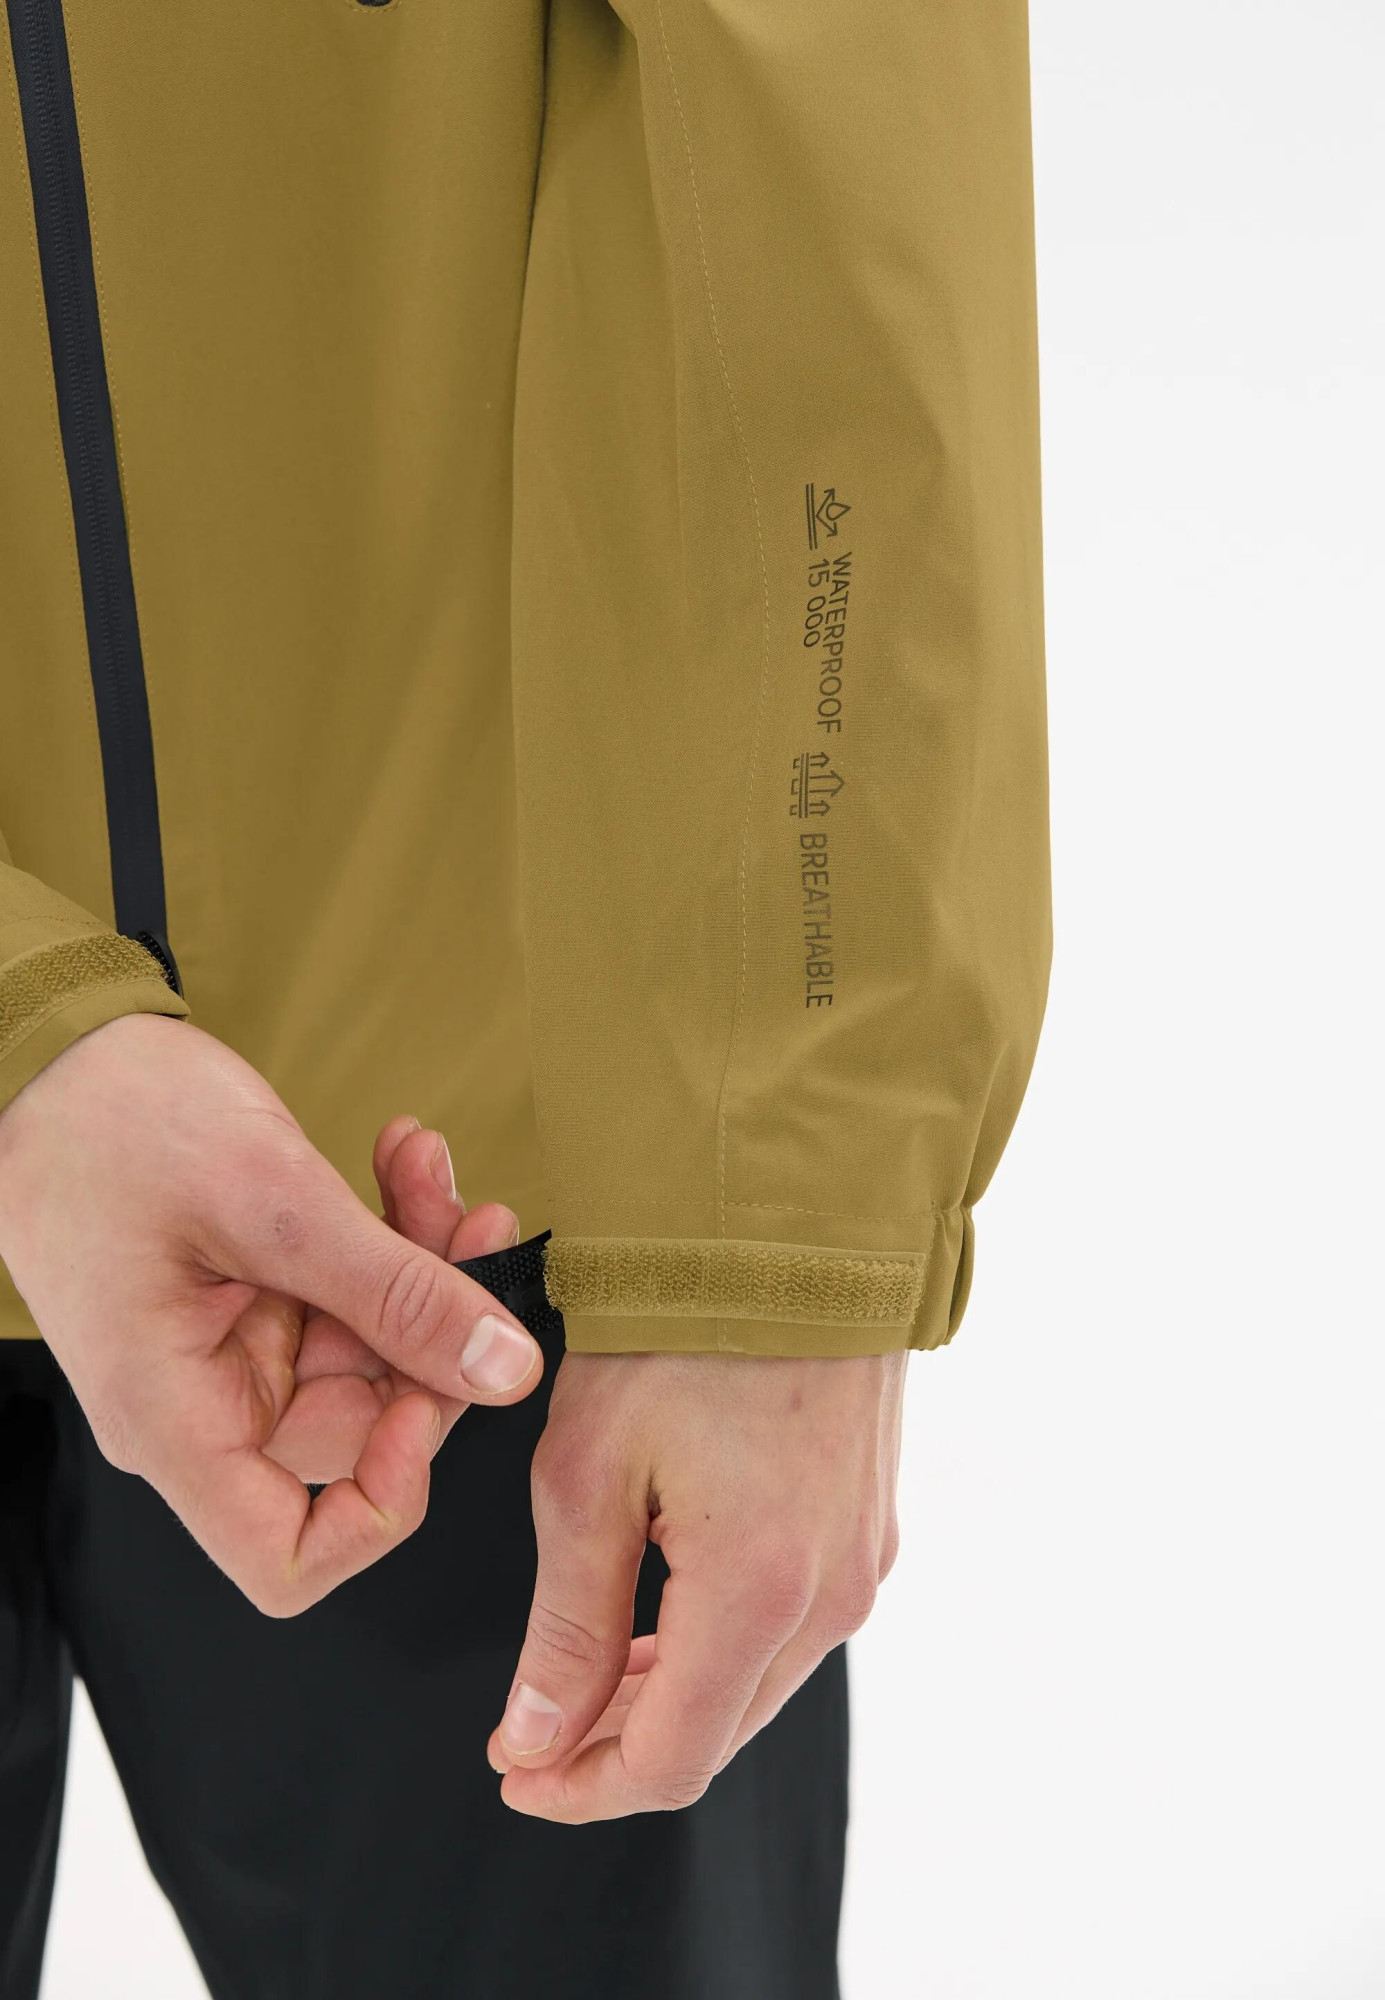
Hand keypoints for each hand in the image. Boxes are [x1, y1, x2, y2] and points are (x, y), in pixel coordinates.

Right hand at [0, 1014, 541, 1612]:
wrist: (54, 1053)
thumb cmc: (112, 1123)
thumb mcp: (272, 1200)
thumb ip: (396, 1292)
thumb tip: (508, 1369)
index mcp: (175, 1418)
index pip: (289, 1559)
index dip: (385, 1502)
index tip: (431, 1397)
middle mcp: (202, 1406)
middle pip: (360, 1433)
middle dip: (432, 1328)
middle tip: (473, 1222)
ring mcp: (229, 1353)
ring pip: (369, 1350)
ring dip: (419, 1260)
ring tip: (428, 1166)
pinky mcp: (250, 1301)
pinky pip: (344, 1298)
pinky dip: (386, 1235)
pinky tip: (401, 1161)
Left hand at [488, 1349, 905, 1819]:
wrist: (796, 1219)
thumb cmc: (679, 1325)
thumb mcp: (589, 1471)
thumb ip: (570, 1623)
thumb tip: (538, 1739)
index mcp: (758, 1595)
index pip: (670, 1763)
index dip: (582, 1788)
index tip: (513, 1769)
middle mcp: (831, 1595)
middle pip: (720, 1731)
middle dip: (621, 1745)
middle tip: (533, 1725)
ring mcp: (863, 1555)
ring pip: (759, 1680)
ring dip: (673, 1692)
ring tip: (589, 1664)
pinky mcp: (870, 1517)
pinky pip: (795, 1619)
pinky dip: (724, 1637)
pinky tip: (666, 1603)